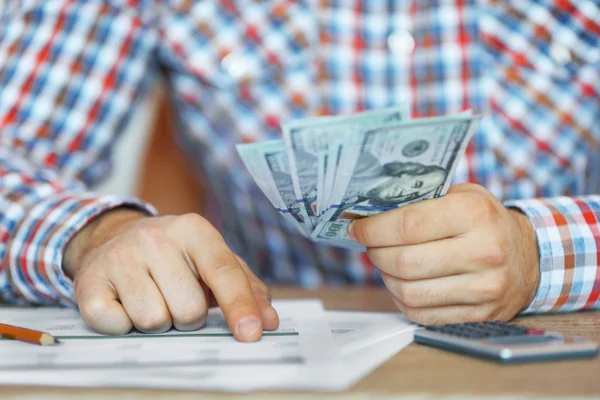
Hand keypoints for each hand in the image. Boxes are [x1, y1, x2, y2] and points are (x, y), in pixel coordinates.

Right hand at [64, 209, 278, 340]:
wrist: (112, 238)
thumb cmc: (174, 256)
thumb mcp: (212, 260)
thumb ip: (246, 287)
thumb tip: (268, 321)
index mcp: (194, 230)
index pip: (223, 272)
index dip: (240, 306)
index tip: (252, 333)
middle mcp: (156, 238)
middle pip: (189, 309)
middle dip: (188, 316)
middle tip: (177, 298)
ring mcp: (120, 257)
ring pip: (154, 321)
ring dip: (158, 321)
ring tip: (152, 297)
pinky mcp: (89, 281)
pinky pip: (118, 326)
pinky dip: (125, 325)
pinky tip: (125, 303)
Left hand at [348, 184, 539, 324]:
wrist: (530, 256)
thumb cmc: (486, 221)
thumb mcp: (462, 195)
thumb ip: (422, 200)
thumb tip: (370, 211)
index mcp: (474, 214)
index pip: (408, 225)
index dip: (374, 228)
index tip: (358, 228)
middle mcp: (483, 251)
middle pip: (404, 261)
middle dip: (376, 253)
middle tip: (371, 245)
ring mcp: (484, 288)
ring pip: (409, 291)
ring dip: (386, 278)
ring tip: (387, 263)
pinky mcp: (479, 314)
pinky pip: (422, 313)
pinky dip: (402, 299)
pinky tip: (404, 283)